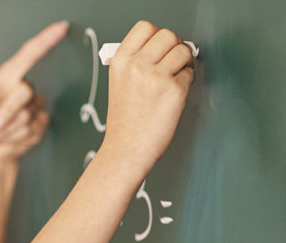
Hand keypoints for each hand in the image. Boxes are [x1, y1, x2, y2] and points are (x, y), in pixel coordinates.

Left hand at [0, 21, 67, 161]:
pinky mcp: (41, 123)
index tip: (60, 28)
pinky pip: (32, 131)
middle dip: (7, 114)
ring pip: (27, 117)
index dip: (45, 41)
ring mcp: (34, 106)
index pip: (28, 55)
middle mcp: (22, 88)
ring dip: (6, 132)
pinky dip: (13, 139)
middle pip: (25, 92)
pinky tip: (3, 140)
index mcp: (7, 77)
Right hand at [100, 21, 194, 171]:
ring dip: (184, 63)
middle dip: (174, 47)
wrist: (126, 148)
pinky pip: (190, 74)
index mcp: (120, 61)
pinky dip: (186, 82)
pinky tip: (174, 95)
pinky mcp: (174, 90)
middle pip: (168, 35)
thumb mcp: (119, 84)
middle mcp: (137, 65)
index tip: (159, 47)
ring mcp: (156, 77)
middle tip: (172, 62)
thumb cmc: (124, 121)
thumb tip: (163, 49)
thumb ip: (136, 62)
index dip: (157, 35)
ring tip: (174, 78)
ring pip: (183, 51)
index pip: (145, 28)